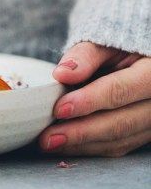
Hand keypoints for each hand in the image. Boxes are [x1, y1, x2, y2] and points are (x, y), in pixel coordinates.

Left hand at [39, 42, 150, 156]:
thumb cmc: (118, 44)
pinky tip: (66, 144)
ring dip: (82, 144)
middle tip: (47, 137)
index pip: (119, 90)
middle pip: (120, 123)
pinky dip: (91, 147)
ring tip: (50, 142)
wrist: (137, 56)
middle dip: (81, 132)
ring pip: (119, 140)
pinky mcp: (144, 133)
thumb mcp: (104, 41)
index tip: (59, 109)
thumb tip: (62, 74)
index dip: (88, 101)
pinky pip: (118, 146)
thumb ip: (85, 55)